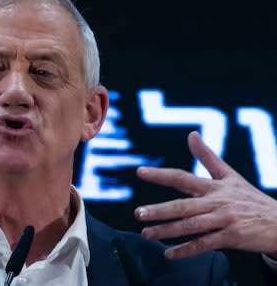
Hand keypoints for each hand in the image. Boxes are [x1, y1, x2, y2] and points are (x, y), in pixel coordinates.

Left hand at [134, 131, 276, 258]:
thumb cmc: (250, 199)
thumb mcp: (230, 175)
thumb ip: (207, 156)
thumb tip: (191, 134)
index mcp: (214, 186)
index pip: (182, 177)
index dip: (161, 175)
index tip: (140, 172)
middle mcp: (217, 202)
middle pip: (183, 205)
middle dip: (159, 210)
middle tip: (138, 213)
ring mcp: (224, 220)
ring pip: (191, 226)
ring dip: (167, 231)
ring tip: (146, 234)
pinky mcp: (232, 237)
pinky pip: (204, 244)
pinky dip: (186, 250)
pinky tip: (169, 254)